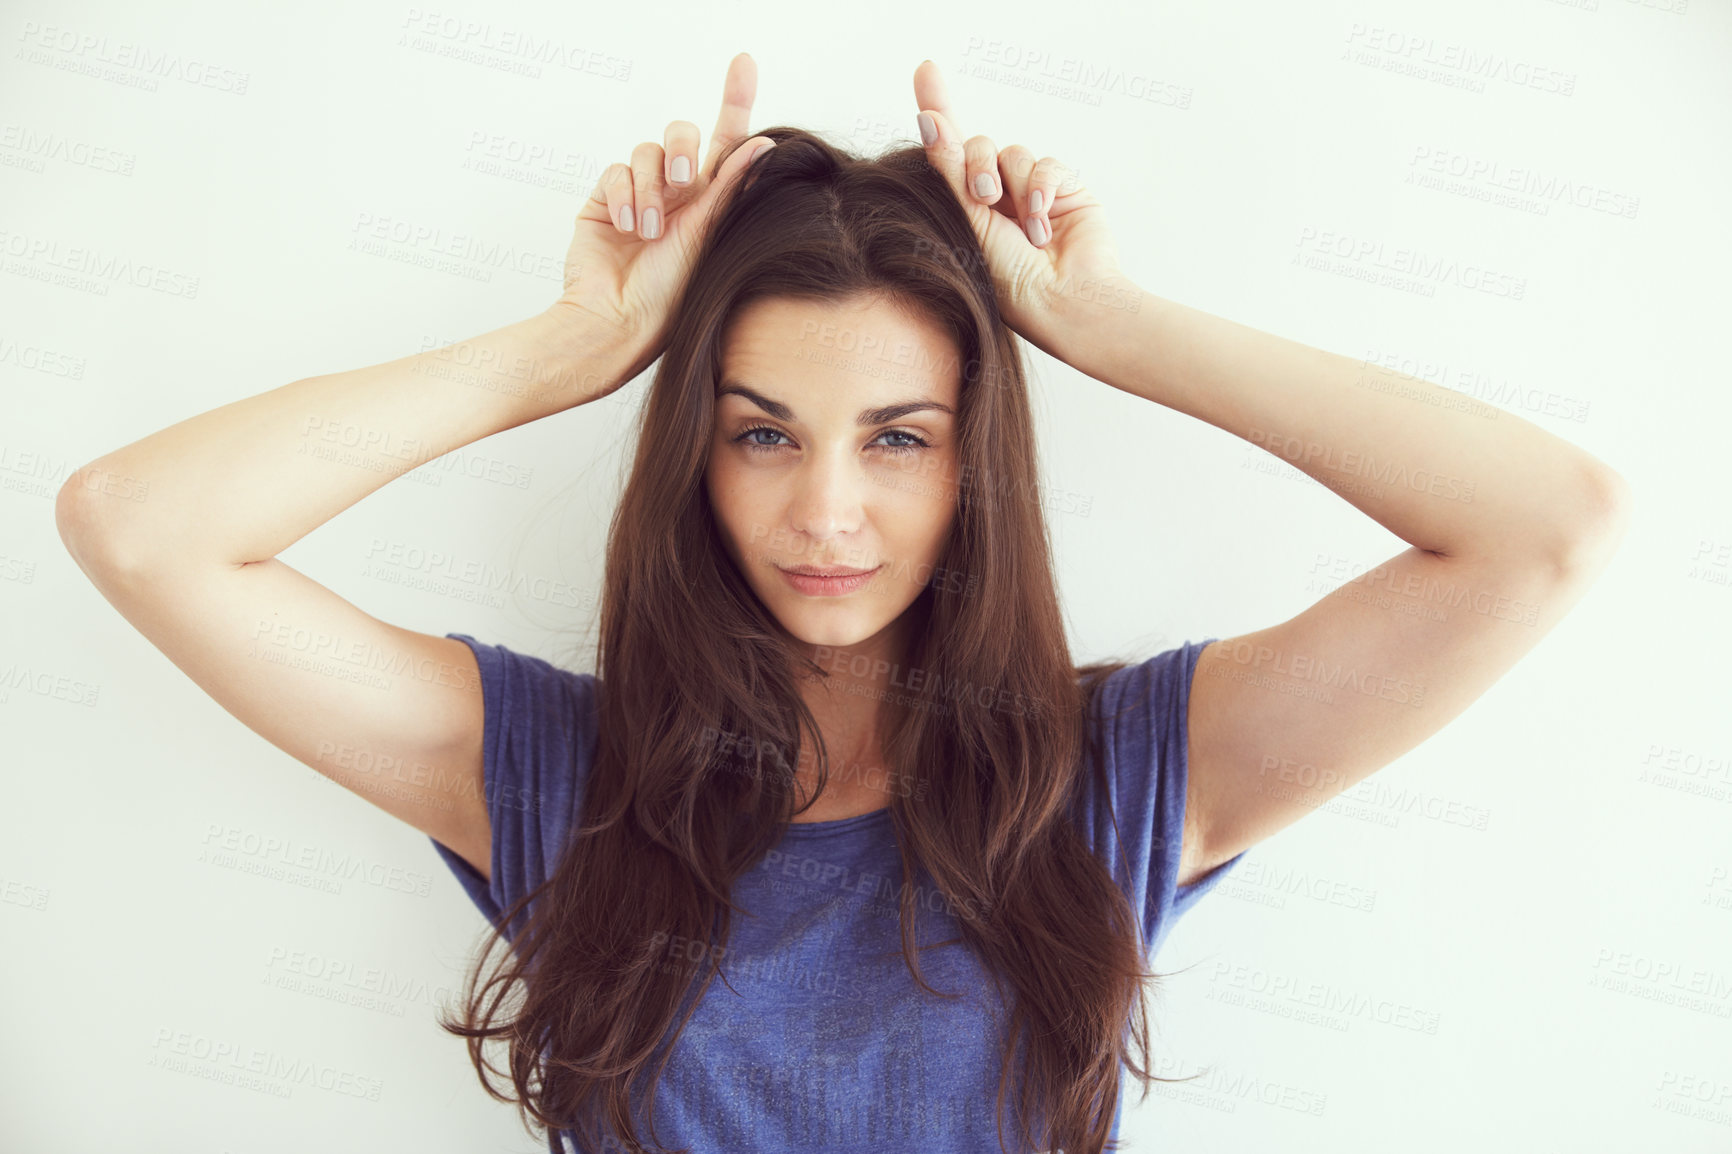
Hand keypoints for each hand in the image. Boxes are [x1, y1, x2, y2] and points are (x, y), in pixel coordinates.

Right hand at [550, 53, 776, 385]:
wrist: (616, 323)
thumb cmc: (670, 297)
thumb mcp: (707, 237)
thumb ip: (729, 187)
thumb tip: (765, 143)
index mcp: (711, 204)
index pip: (728, 144)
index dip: (735, 101)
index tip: (743, 61)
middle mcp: (677, 196)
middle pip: (683, 136)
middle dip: (681, 147)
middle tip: (683, 179)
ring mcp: (640, 196)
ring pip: (647, 151)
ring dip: (649, 188)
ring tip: (647, 230)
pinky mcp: (605, 200)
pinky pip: (616, 170)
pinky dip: (623, 194)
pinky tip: (626, 227)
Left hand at [912, 60, 1139, 356]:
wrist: (1062, 304)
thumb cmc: (1008, 280)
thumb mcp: (967, 221)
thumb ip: (949, 168)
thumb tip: (928, 118)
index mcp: (963, 208)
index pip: (946, 151)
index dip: (938, 109)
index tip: (926, 70)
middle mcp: (995, 196)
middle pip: (978, 145)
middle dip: (977, 166)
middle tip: (984, 199)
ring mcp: (1029, 193)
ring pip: (1013, 153)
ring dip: (1015, 187)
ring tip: (1024, 231)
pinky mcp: (1063, 191)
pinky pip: (1047, 164)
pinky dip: (1042, 189)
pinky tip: (1043, 224)